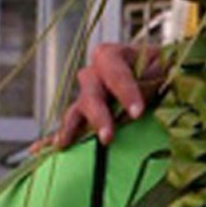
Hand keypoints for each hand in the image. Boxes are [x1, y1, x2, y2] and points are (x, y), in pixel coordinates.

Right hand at [46, 41, 172, 151]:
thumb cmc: (168, 70)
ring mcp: (89, 95)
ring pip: (77, 109)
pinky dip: (53, 138)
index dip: (124, 89)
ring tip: (64, 144)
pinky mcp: (87, 115)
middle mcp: (97, 74)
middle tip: (108, 137)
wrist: (167, 77)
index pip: (113, 67)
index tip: (138, 113)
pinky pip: (70, 126)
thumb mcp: (167, 69)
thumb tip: (152, 103)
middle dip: (99, 115)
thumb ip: (158, 81)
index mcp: (116, 55)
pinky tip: (38, 151)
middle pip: (91, 90)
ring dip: (73, 128)